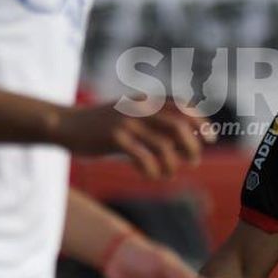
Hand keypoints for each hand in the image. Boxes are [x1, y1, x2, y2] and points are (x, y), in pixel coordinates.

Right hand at [55, 102, 212, 178]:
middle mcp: (139, 108)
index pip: (182, 106)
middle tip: (195, 160)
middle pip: (178, 125)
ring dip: (172, 163)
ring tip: (170, 173)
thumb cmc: (102, 126)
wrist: (67, 125)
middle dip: (192, 145)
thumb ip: (154, 124)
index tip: (211, 138)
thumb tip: (184, 141)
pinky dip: (151, 170)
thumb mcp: (130, 117)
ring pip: (162, 144)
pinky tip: (151, 176)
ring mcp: (126, 122)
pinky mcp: (113, 137)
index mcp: (145, 101)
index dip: (200, 121)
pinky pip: (141, 156)